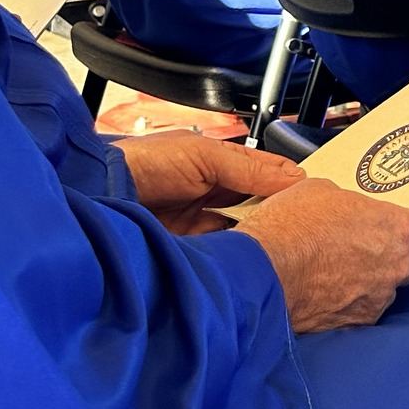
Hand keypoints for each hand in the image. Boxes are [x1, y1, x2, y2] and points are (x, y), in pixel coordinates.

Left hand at [117, 131, 305, 234]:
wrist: (97, 196)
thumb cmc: (144, 164)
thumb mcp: (203, 157)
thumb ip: (248, 168)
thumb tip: (294, 177)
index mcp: (216, 163)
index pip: (262, 172)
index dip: (286, 181)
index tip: (312, 193)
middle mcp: (210, 192)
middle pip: (255, 202)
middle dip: (275, 209)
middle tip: (302, 219)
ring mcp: (198, 221)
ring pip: (242, 228)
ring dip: (257, 231)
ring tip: (282, 237)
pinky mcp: (189, 247)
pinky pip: (222, 249)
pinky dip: (236, 250)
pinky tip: (251, 252)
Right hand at [235, 180, 408, 333]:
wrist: (262, 270)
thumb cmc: (289, 230)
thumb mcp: (321, 191)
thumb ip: (348, 202)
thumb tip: (344, 207)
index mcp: (396, 227)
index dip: (408, 229)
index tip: (397, 230)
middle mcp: (395, 265)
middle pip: (405, 261)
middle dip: (385, 256)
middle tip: (354, 250)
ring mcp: (378, 297)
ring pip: (382, 289)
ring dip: (366, 283)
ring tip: (332, 273)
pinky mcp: (356, 323)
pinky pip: (360, 312)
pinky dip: (348, 306)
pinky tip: (325, 294)